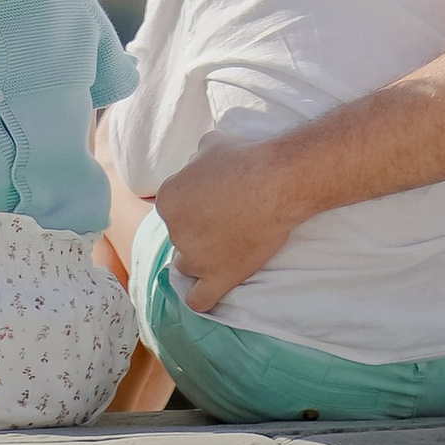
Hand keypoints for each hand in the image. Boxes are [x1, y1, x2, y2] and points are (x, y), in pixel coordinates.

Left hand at [152, 129, 305, 311]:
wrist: (276, 182)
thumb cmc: (245, 159)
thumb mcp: (211, 144)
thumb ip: (196, 159)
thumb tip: (196, 165)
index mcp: (168, 199)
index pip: (172, 208)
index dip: (192, 205)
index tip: (212, 202)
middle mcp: (175, 230)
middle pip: (180, 236)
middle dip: (197, 231)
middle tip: (224, 221)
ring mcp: (195, 257)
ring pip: (187, 266)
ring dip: (201, 259)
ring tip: (225, 248)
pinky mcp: (218, 278)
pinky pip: (199, 300)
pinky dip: (201, 297)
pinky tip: (210, 288)